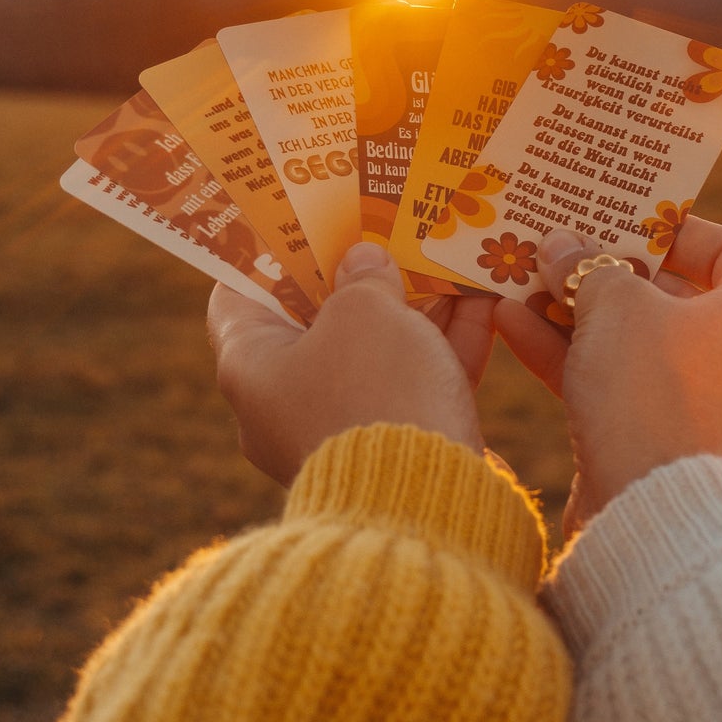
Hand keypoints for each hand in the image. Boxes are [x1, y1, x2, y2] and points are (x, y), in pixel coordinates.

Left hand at [208, 242, 495, 484]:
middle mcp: (282, 402)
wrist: (426, 505)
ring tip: (446, 255)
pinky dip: (444, 346)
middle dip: (357, 273)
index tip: (299, 215)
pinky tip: (484, 304)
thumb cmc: (375, 391)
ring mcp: (340, 427)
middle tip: (386, 226)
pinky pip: (414, 383)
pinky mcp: (393, 446)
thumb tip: (363, 262)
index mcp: (250, 366)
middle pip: (316, 320)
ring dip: (413, 305)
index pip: (237, 294)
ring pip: (376, 350)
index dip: (266, 249)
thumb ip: (363, 276)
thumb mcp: (366, 311)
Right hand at [494, 217, 721, 532]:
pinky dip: (580, 361)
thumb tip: (562, 244)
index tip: (622, 219)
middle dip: (608, 275)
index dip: (672, 230)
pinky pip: (631, 390)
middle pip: (679, 300)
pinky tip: (513, 329)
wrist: (657, 519)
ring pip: (644, 347)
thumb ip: (588, 268)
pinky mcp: (679, 450)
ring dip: (580, 316)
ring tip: (520, 282)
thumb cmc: (654, 389)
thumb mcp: (616, 308)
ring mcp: (721, 411)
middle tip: (559, 249)